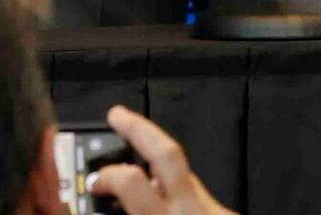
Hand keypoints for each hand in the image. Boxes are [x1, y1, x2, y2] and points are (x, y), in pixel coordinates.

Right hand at [87, 106, 236, 214]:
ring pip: (183, 174)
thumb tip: (110, 202)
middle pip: (166, 152)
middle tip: (117, 115)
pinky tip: (167, 201)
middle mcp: (191, 209)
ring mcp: (214, 208)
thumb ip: (128, 214)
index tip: (95, 181)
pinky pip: (194, 195)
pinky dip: (176, 194)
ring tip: (140, 164)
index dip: (108, 175)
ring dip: (159, 167)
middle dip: (140, 128)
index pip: (131, 181)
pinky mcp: (225, 212)